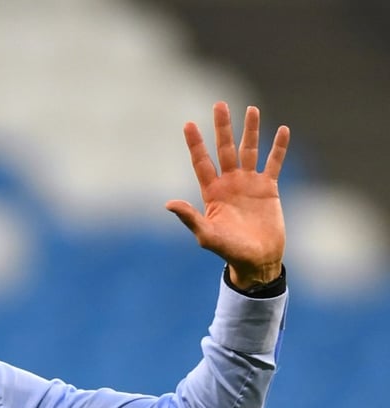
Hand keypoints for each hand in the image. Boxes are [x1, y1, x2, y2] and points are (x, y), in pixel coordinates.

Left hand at [165, 102, 290, 288]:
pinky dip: (279, 148)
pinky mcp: (269, 189)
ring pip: (250, 150)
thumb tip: (168, 204)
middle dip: (223, 128)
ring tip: (251, 109)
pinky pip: (274, 163)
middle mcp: (229, 183)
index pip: (201, 162)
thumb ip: (189, 218)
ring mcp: (249, 183)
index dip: (195, 143)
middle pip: (225, 149)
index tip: (189, 124)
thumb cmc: (228, 250)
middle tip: (220, 104)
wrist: (256, 260)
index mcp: (212, 192)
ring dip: (251, 131)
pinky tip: (282, 130)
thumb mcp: (206, 235)